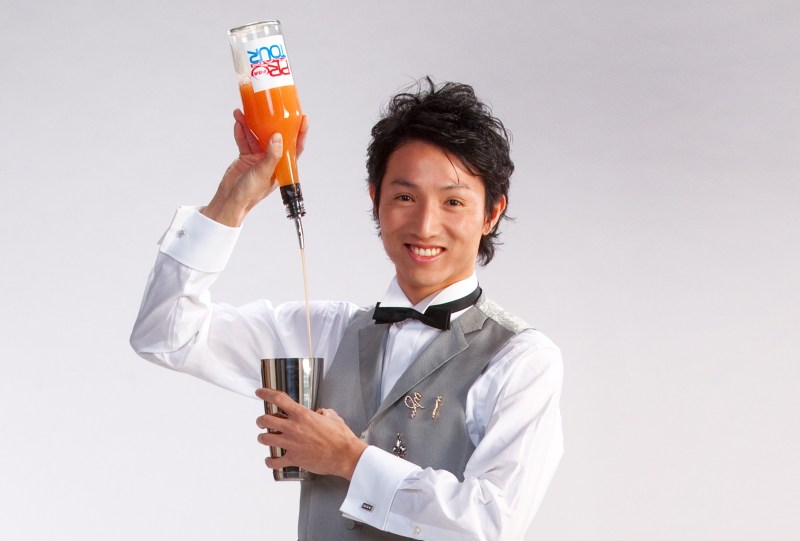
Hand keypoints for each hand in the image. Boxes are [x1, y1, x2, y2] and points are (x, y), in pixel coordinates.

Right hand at [202, 110, 308, 226]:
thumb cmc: (250, 193)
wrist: (230, 200)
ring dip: (250, 125)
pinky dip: (241, 132)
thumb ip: (271, 155)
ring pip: (256, 136)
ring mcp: (258, 157)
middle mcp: (272, 159)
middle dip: (270, 122)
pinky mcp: (246, 156)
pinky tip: (238, 123)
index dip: (300, 132)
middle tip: (269, 107)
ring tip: (242, 113)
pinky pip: (244, 140)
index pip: (295, 146)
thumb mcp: (264, 173)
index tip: (304, 117)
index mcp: (282, 166)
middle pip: (274, 136)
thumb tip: (278, 137)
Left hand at [255, 388, 367, 479]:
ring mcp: (291, 443)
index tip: (260, 392)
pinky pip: (275, 461)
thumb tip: (320, 413)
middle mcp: (293, 427)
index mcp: (302, 414)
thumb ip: (323, 412)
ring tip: (264, 438)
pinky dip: (270, 461)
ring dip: (263, 438)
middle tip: (261, 421)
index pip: (278, 399)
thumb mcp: (332, 417)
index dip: (266, 394)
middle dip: (261, 420)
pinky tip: (270, 460)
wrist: (345, 455)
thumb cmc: (341, 437)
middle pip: (266, 420)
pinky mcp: (293, 459)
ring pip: (265, 438)